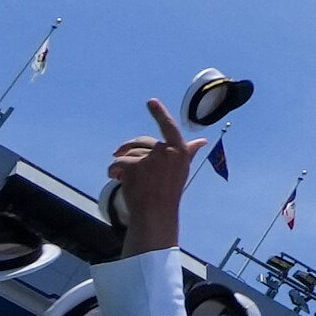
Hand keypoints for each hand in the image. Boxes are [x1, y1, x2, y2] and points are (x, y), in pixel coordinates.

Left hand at [105, 99, 204, 256]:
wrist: (156, 214)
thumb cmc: (169, 192)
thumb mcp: (181, 169)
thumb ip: (188, 152)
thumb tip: (202, 142)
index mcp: (180, 152)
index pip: (169, 128)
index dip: (160, 114)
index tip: (151, 101)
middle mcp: (167, 152)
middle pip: (142, 142)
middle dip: (128, 147)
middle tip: (118, 153)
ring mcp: (150, 159)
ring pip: (128, 154)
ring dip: (121, 164)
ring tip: (122, 177)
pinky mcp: (134, 166)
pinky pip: (117, 162)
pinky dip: (113, 171)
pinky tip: (115, 178)